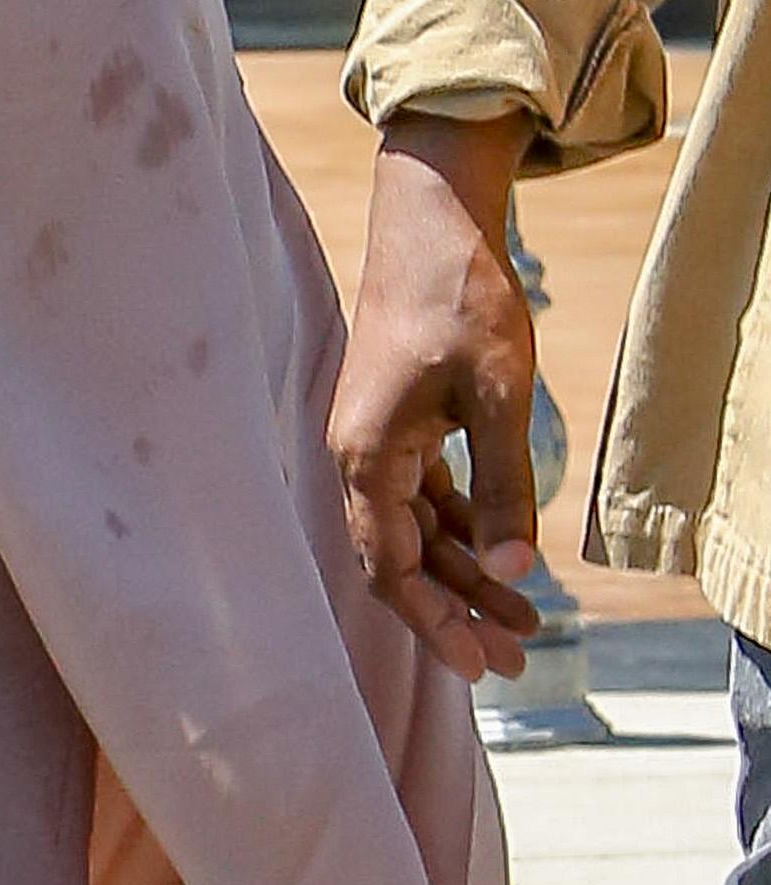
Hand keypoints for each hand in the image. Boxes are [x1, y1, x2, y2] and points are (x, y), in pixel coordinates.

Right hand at [327, 112, 543, 681]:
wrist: (433, 219)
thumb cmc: (460, 299)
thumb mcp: (498, 396)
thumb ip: (503, 486)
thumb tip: (515, 570)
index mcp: (367, 454)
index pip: (391, 569)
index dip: (435, 625)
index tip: (483, 666)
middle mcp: (358, 453)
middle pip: (401, 558)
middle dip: (457, 610)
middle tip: (519, 654)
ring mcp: (374, 436)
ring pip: (415, 529)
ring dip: (465, 572)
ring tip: (527, 615)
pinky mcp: (395, 419)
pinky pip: (422, 495)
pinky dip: (461, 528)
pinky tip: (503, 549)